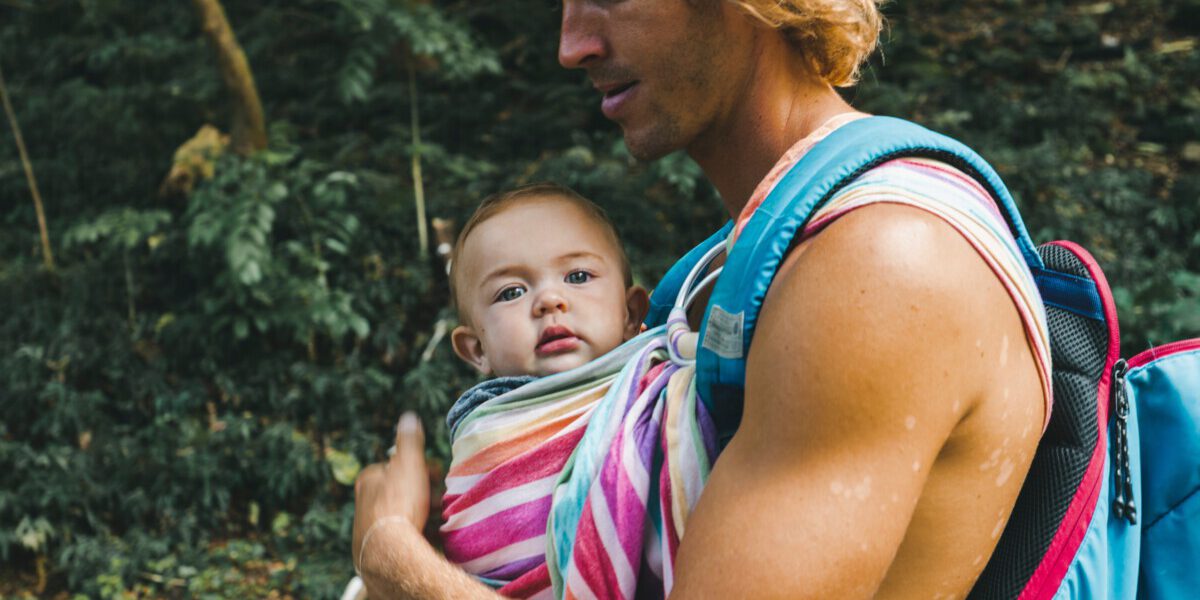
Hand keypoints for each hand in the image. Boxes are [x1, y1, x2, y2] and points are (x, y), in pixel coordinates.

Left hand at [353, 412, 430, 570]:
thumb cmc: (398, 503)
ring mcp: (369, 527)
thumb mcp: (408, 463)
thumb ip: (409, 441)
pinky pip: (402, 537)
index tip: (437, 477)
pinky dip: (417, 535)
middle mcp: (364, 502)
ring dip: (424, 515)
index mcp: (369, 478)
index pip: (401, 466)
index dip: (423, 470)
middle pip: (404, 491)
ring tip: (438, 521)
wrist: (389, 551)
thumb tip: (409, 418)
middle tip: (439, 502)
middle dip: (425, 494)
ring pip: (404, 514)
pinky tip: (430, 537)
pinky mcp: (376, 549)